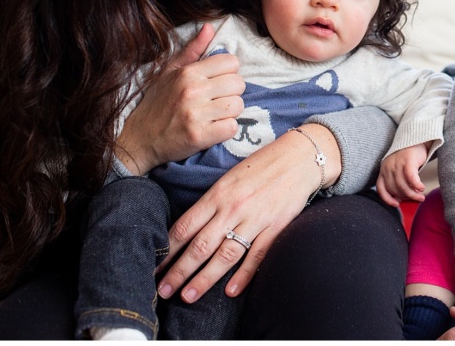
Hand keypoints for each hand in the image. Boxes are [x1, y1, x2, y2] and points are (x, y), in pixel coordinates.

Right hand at [116, 23, 244, 175]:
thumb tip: (209, 27)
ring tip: (214, 115)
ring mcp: (196, 114)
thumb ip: (192, 50)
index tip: (218, 83)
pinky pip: (231, 128)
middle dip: (231, 93)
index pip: (231, 63)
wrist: (139, 139)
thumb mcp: (169, 72)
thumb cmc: (157, 103)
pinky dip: (226, 130)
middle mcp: (193, 90)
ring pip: (238, 106)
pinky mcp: (199, 136)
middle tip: (217, 101)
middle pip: (238, 84)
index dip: (228, 73)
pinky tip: (213, 128)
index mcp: (188, 72)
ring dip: (230, 112)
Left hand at [155, 123, 341, 301]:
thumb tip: (188, 229)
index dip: (167, 250)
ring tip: (188, 296)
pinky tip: (230, 292)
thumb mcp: (230, 178)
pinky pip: (257, 256)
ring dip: (204, 279)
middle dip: (178, 271)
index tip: (154, 267)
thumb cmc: (262, 165)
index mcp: (218, 194)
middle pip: (199, 246)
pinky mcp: (276, 227)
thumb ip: (211, 202)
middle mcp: (233, 208)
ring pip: (225, 255)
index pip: (185, 227)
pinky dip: (244, 275)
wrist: (300, 157)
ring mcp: (255, 219)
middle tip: (163, 291)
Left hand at [377, 143, 429, 205]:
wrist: (416, 139)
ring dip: (413, 194)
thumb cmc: (409, 158)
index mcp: (383, 170)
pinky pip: (411, 178)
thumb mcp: (398, 169)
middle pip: (394, 189)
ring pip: (403, 185)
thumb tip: (399, 199)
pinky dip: (416, 185)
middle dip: (406, 197)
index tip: (396, 204)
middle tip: (417, 199)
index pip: (381, 188)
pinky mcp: (408, 160)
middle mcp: (388, 167)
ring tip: (421, 196)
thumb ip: (397, 181)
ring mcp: (397, 163)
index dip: (387, 199)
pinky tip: (421, 188)